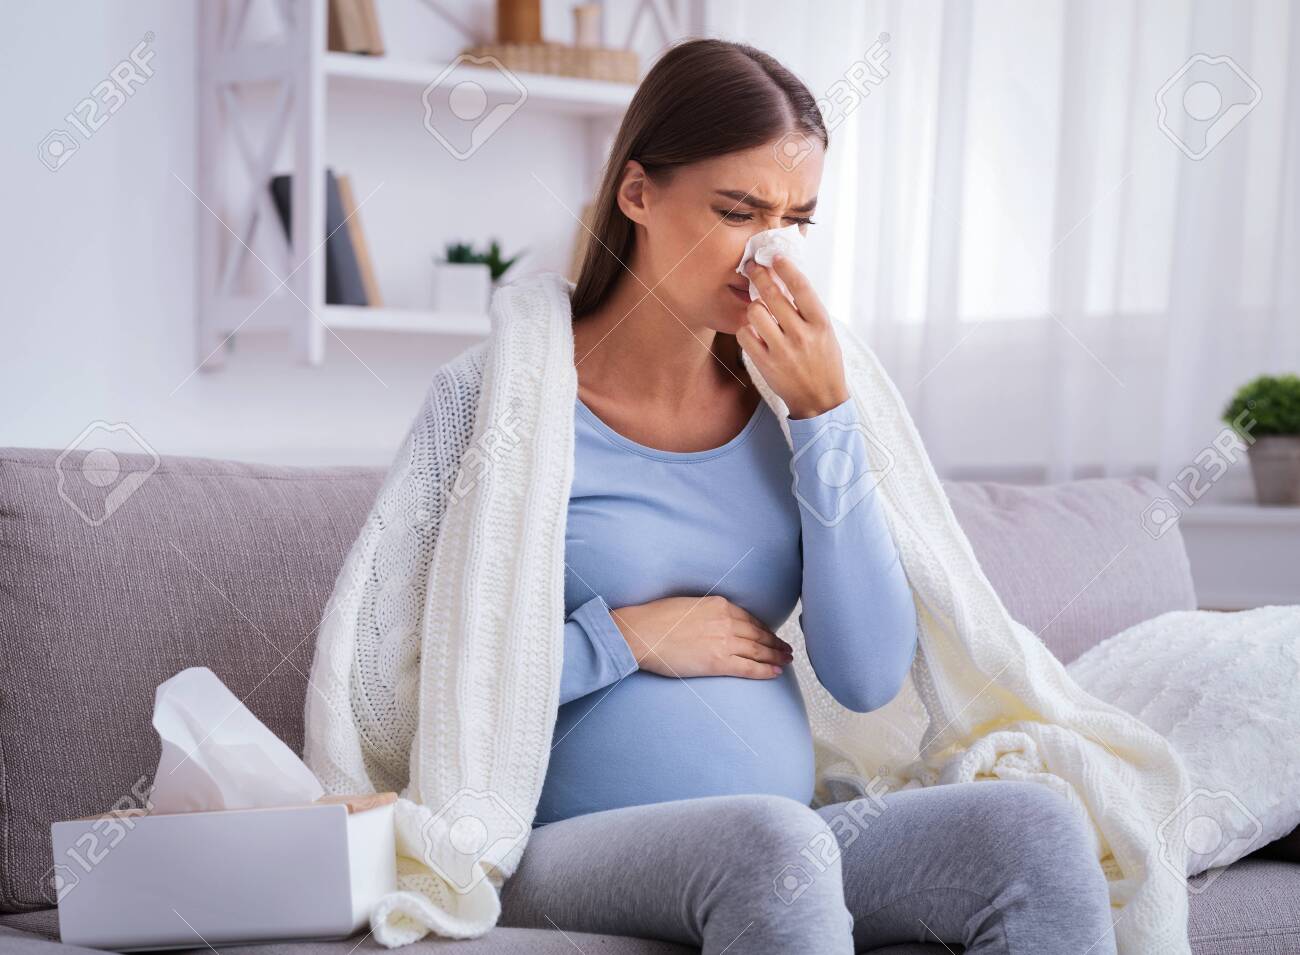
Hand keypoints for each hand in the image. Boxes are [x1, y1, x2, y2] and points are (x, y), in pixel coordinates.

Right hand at [609, 595, 794, 678]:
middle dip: (775, 643)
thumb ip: (706, 612)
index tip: (771, 635)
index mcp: (719, 605)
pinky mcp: (719, 662)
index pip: (749, 618)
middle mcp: (726, 621)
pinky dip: (765, 671)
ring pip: (758, 650)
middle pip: (759, 634)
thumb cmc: (656, 619)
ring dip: (775, 656)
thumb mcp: (688, 605)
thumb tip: (712, 621)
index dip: (763, 629)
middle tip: (786, 649)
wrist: (642, 633)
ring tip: (786, 661)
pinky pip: (749, 668)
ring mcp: (724, 642)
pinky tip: (775, 673)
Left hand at [736, 255, 848, 418]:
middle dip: (759, 276)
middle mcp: (802, 335)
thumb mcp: (826, 333)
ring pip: (755, 313)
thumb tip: (787, 280)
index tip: (775, 257)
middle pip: (773, 296)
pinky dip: (745, 330)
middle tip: (752, 267)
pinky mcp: (766, 364)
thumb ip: (808, 310)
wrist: (821, 401)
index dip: (786, 268)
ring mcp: (783, 351)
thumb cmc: (824, 363)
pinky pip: (745, 336)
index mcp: (821, 324)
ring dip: (753, 307)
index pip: (802, 288)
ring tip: (757, 309)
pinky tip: (752, 331)